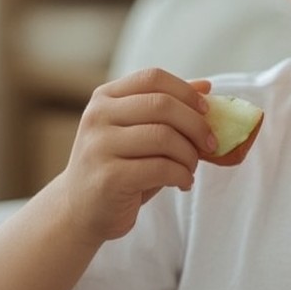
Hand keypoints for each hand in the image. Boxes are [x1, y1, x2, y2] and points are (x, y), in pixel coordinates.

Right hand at [58, 69, 218, 242]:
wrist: (80, 211)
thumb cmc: (119, 168)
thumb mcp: (142, 134)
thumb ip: (171, 111)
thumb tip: (207, 87)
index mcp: (106, 98)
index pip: (153, 78)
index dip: (187, 92)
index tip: (206, 112)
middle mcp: (98, 116)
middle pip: (162, 105)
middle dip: (197, 125)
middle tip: (210, 145)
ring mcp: (99, 146)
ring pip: (164, 136)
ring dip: (190, 154)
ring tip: (190, 168)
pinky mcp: (109, 177)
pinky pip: (161, 168)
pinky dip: (182, 175)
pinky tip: (183, 183)